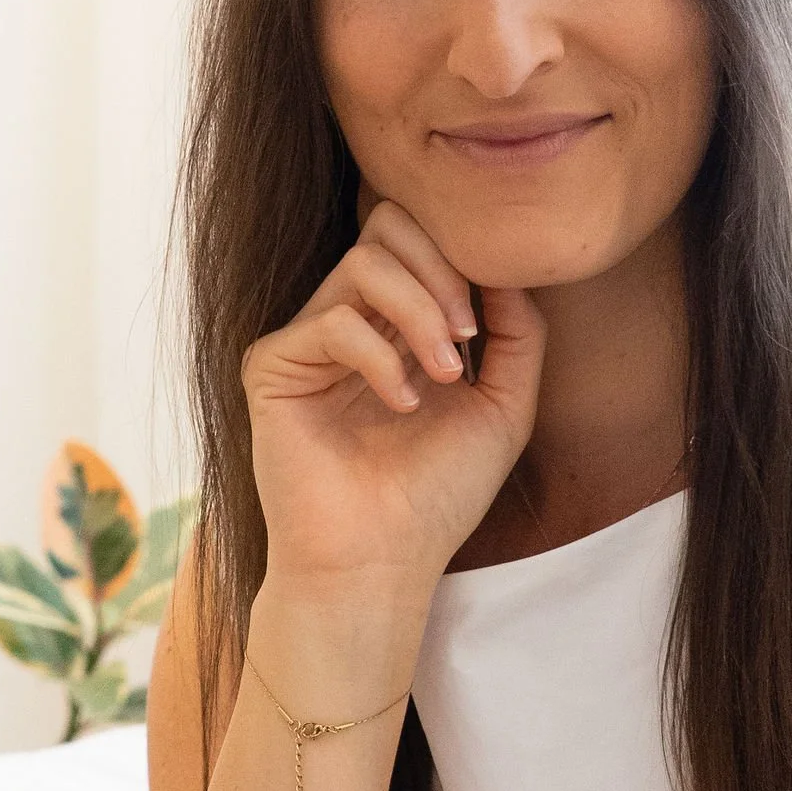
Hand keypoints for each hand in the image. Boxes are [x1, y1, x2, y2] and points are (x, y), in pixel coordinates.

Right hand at [243, 203, 541, 603]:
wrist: (380, 564)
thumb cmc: (437, 496)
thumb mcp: (505, 404)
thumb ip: (517, 331)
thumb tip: (510, 265)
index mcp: (397, 323)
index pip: (420, 238)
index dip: (463, 258)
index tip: (491, 323)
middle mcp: (350, 320)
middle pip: (387, 226)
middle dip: (442, 270)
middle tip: (468, 336)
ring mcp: (309, 341)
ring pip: (363, 263)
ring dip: (420, 312)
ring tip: (447, 374)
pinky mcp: (274, 366)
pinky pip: (334, 322)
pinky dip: (381, 357)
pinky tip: (404, 405)